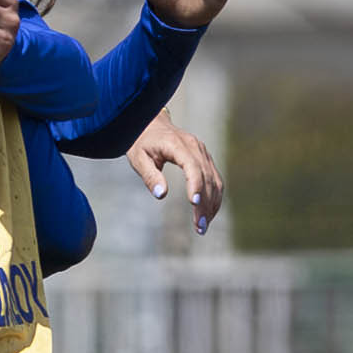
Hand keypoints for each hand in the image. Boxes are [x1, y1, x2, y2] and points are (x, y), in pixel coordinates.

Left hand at [127, 115, 222, 234]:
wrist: (151, 124)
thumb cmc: (141, 142)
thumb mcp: (138, 158)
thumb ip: (149, 175)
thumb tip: (160, 195)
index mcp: (177, 144)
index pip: (192, 166)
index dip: (196, 185)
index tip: (195, 204)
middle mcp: (195, 147)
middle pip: (206, 178)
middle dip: (205, 204)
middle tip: (200, 227)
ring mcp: (203, 152)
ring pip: (215, 181)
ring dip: (212, 204)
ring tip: (203, 226)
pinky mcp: (205, 158)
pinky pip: (214, 179)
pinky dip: (214, 197)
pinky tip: (208, 214)